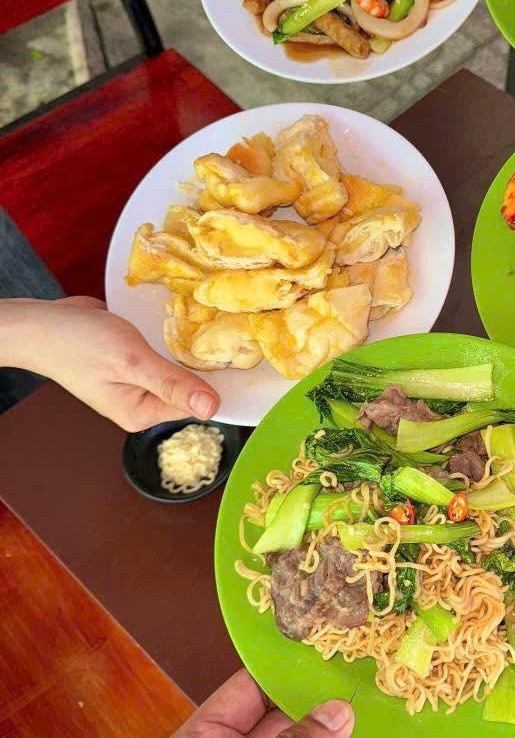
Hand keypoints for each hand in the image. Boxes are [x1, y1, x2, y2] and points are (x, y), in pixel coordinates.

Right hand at [0, 296, 219, 430]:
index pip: (197, 405)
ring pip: (179, 370)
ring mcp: (138, 384)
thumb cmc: (79, 343)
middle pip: (191, 388)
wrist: (41, 324)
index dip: (223, 384)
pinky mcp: (134, 364)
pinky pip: (165, 357)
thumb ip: (172, 384)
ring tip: (223, 328)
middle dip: (210, 366)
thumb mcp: (132, 362)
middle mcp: (143, 404)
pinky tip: (191, 325)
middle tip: (240, 336)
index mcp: (143, 413)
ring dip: (193, 352)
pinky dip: (175, 344)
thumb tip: (213, 410)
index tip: (251, 364)